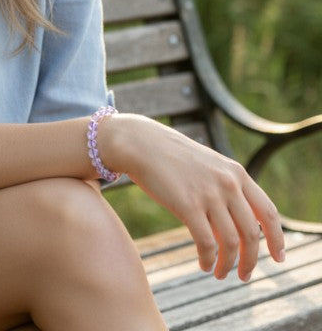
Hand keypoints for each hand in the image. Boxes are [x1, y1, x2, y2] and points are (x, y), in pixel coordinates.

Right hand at [102, 114, 284, 280]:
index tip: (279, 258)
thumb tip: (238, 226)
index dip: (277, 239)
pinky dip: (209, 260)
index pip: (268, 212)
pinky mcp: (187, 205)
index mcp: (236, 173)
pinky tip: (204, 265)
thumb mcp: (208, 166)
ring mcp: (208, 194)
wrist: (139, 143)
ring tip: (221, 274)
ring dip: (228, 264)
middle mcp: (227, 183)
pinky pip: (206, 243)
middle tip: (244, 275)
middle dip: (251, 260)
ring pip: (231, 242)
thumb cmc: (170, 156)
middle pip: (251, 233)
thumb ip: (226, 189)